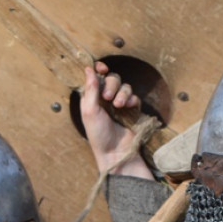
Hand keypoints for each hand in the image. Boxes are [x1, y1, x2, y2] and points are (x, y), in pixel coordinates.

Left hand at [81, 62, 152, 178]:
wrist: (116, 152)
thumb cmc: (98, 134)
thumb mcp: (90, 111)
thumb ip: (90, 89)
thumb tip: (88, 68)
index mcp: (92, 98)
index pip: (96, 77)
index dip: (99, 69)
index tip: (102, 68)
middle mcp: (105, 99)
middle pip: (112, 78)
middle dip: (111, 84)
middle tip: (108, 97)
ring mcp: (119, 104)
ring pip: (124, 86)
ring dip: (122, 93)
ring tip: (118, 105)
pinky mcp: (132, 110)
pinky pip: (134, 97)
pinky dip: (132, 99)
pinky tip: (129, 107)